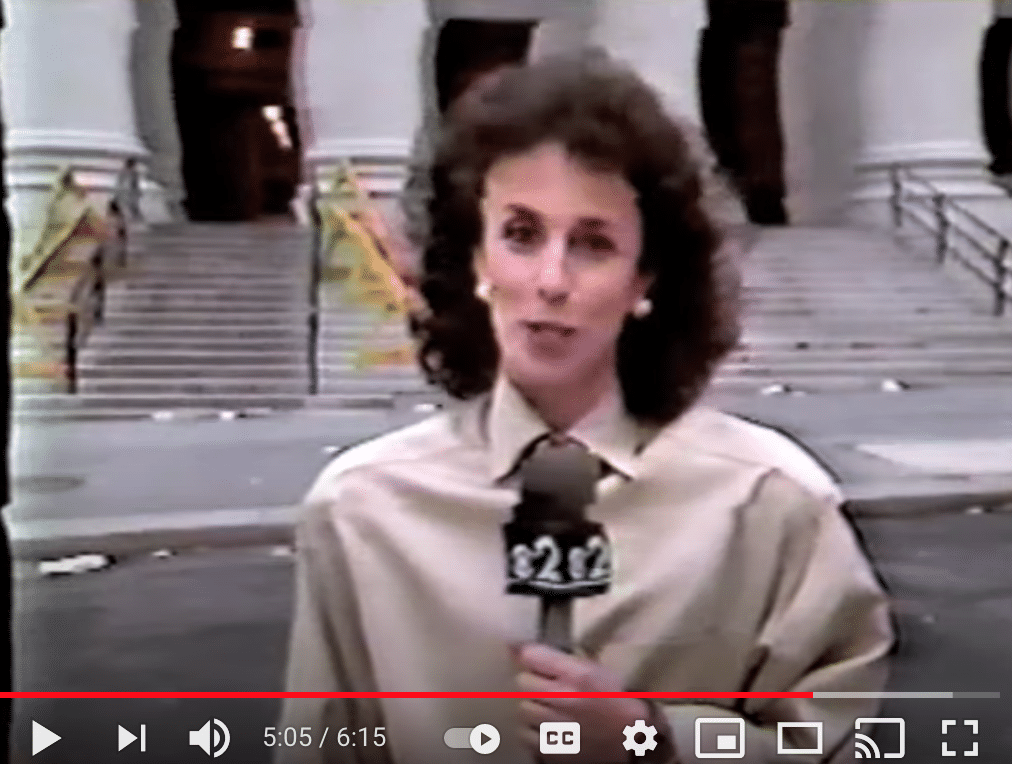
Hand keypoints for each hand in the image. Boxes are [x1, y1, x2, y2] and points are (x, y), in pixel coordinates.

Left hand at [513, 643, 674, 763]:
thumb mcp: (597, 670)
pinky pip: (525, 735)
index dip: (532, 658)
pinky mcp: (551, 750)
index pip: (530, 655)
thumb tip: (520, 647)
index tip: (537, 662)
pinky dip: (534, 733)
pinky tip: (551, 731)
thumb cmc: (618, 700)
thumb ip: (563, 659)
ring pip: (523, 709)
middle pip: (523, 683)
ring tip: (551, 712)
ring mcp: (555, 726)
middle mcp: (563, 698)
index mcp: (579, 675)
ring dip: (533, 709)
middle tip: (548, 690)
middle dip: (534, 684)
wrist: (635, 742)